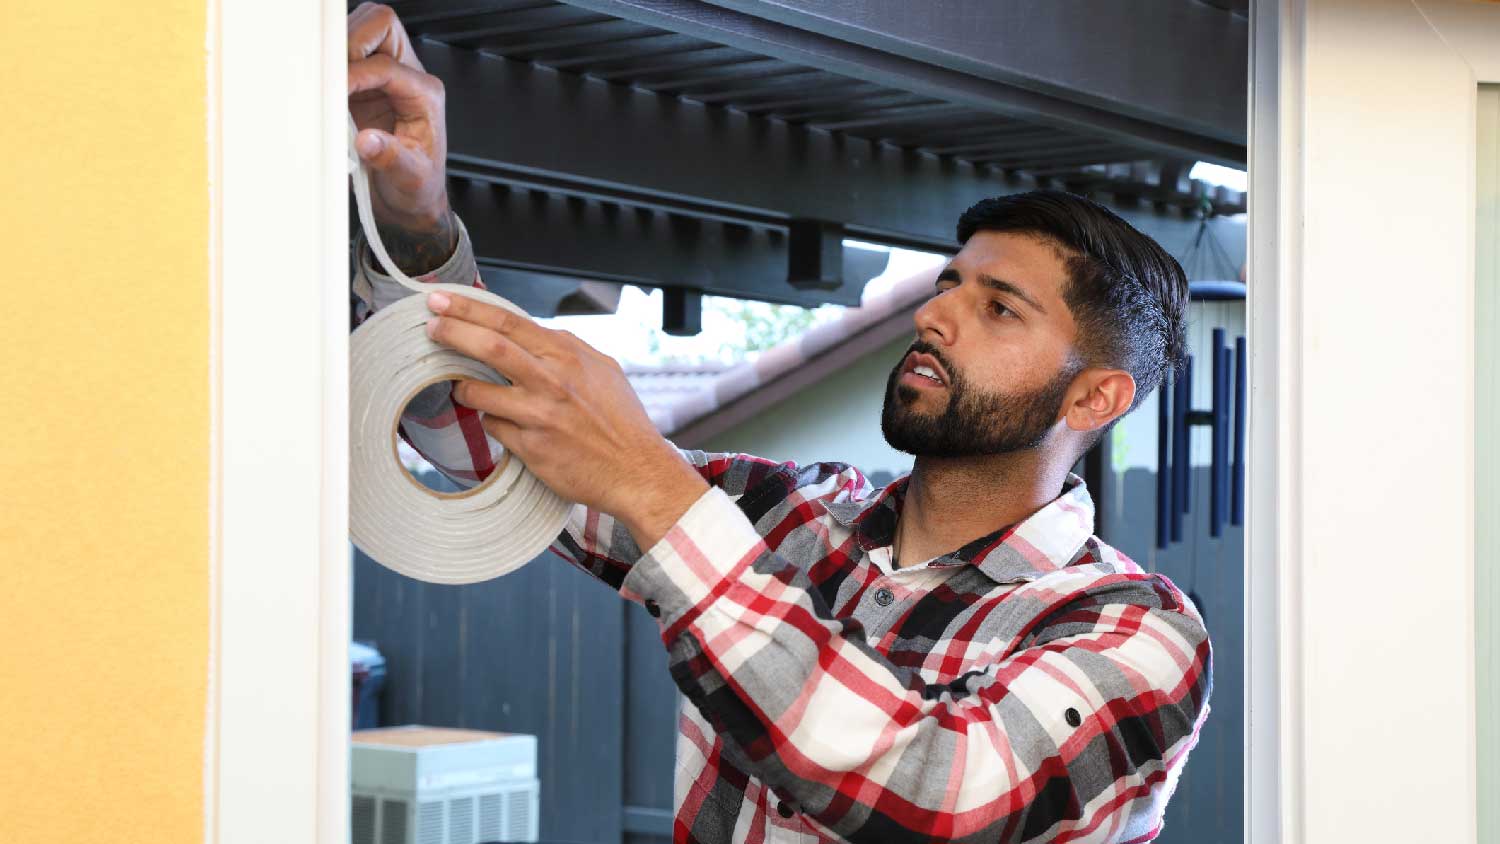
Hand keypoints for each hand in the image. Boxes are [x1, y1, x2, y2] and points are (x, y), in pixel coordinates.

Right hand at [348, 3, 454, 269]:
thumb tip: (368, 141)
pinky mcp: (361, 84)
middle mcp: (407, 77)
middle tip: (330, 75)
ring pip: (360, 32)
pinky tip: (322, 88)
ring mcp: (383, 77)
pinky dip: (328, 63)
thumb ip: (391, 158)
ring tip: (324, 81)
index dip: (357, 74)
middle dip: (351, 42)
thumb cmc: (418, 185)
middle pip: (380, 26)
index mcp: (425, 94)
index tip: (334, 92)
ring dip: (338, 51)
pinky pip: (342, 55)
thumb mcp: (410, 177)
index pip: (387, 65)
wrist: (412, 198)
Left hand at [424, 291, 710, 547]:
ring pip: (479, 392)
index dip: (469, 308)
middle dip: (451, 331)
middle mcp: (553, 381)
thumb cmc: (621, 421)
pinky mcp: (532, 447)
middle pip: (489, 346)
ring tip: (461, 388)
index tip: (441, 300)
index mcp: (568, 354)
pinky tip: (504, 424)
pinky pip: (494, 428)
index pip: (509, 321)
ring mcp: (540, 414)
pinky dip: (492, 422)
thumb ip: (564, 350)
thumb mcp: (601, 370)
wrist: (637, 470)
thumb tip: (528, 334)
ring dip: (462, 388)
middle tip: (428, 325)